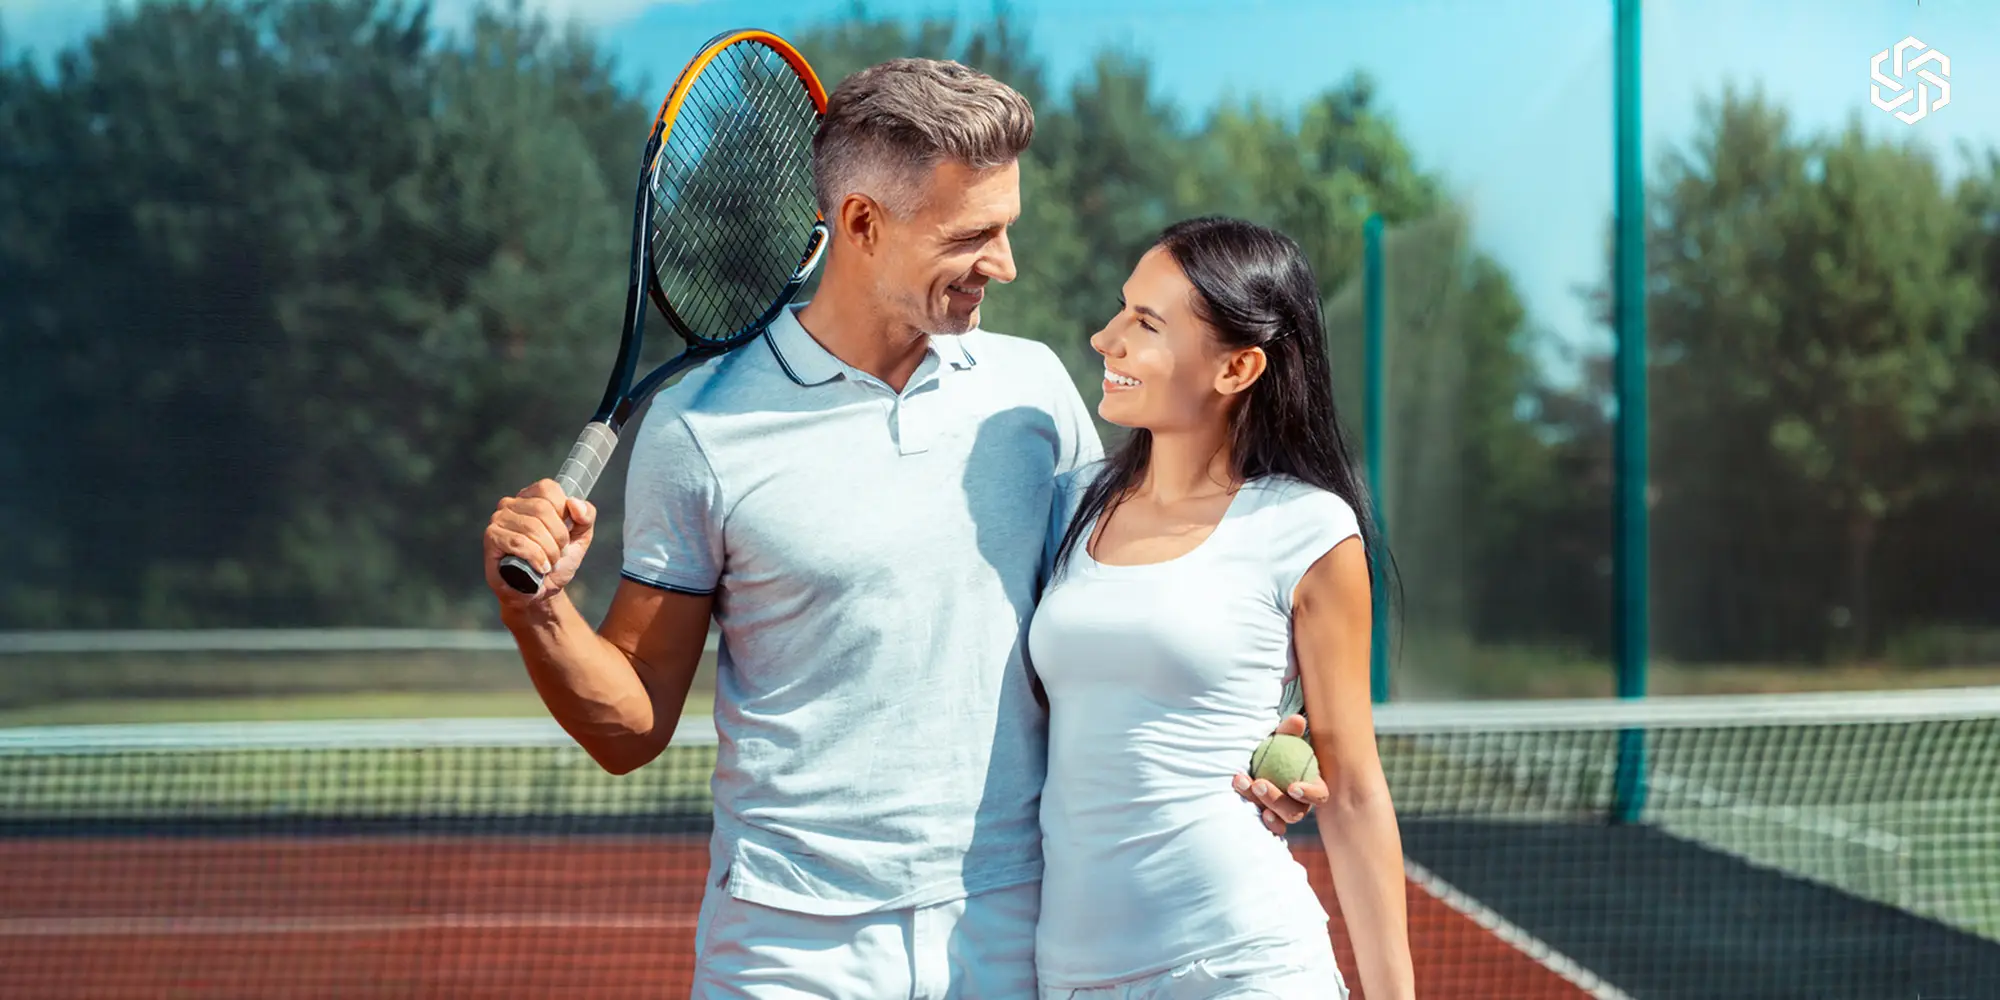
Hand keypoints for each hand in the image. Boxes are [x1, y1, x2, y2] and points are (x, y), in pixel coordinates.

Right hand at [484, 479, 595, 601]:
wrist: (539, 593)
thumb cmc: (556, 562)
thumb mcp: (580, 538)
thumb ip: (586, 516)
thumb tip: (574, 503)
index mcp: (532, 497)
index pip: (549, 489)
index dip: (564, 512)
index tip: (566, 533)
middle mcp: (511, 503)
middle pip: (542, 509)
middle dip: (558, 537)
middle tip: (559, 553)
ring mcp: (499, 519)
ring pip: (531, 527)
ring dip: (548, 550)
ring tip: (549, 563)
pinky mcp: (492, 537)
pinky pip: (518, 542)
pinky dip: (535, 557)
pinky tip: (540, 568)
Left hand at [1233, 714, 1329, 835]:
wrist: (1256, 759)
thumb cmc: (1274, 748)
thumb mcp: (1280, 738)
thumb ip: (1288, 731)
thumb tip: (1297, 720)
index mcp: (1312, 785)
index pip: (1319, 795)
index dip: (1310, 794)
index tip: (1292, 787)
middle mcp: (1301, 804)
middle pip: (1296, 812)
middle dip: (1277, 800)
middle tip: (1259, 783)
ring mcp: (1284, 814)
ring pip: (1280, 818)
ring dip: (1262, 803)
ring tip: (1244, 783)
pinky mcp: (1269, 818)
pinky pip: (1268, 825)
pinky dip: (1262, 820)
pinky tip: (1248, 805)